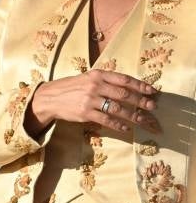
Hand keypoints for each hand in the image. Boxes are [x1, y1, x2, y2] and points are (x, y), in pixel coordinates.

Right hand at [25, 70, 160, 136]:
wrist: (50, 97)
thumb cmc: (72, 87)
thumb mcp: (87, 78)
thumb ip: (105, 81)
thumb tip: (129, 88)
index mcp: (97, 75)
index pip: (123, 79)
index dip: (140, 85)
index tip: (153, 91)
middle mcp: (95, 85)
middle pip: (124, 94)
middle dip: (141, 101)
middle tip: (153, 107)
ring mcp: (90, 99)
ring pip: (118, 109)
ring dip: (134, 116)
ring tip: (144, 121)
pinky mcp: (85, 113)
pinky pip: (107, 120)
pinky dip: (119, 125)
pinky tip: (126, 128)